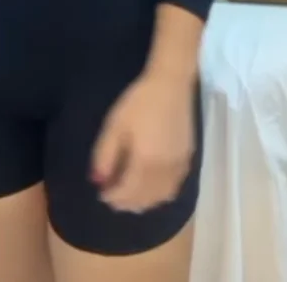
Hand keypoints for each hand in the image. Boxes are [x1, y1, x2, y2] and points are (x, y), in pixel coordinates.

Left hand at [91, 71, 195, 212]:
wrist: (170, 84)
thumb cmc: (139, 102)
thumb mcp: (115, 126)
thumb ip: (104, 156)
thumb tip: (98, 182)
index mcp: (145, 162)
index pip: (127, 192)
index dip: (113, 197)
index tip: (101, 194)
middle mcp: (165, 170)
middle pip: (145, 199)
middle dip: (127, 202)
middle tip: (113, 196)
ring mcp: (179, 166)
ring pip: (162, 197)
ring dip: (145, 202)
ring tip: (131, 194)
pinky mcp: (188, 159)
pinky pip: (174, 187)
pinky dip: (161, 194)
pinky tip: (152, 186)